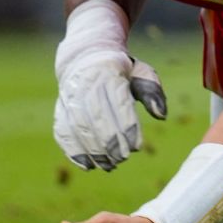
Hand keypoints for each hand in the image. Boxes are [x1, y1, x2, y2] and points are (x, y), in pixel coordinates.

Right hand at [55, 0, 167, 170]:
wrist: (85, 58)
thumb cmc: (121, 70)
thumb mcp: (141, 72)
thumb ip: (153, 92)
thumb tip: (161, 115)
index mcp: (109, 71)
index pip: (118, 104)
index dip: (127, 127)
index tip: (137, 146)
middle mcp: (86, 83)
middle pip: (97, 118)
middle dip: (110, 142)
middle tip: (123, 158)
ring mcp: (70, 97)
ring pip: (79, 127)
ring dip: (93, 150)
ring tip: (109, 165)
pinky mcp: (61, 110)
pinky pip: (64, 132)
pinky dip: (74, 151)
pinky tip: (88, 165)